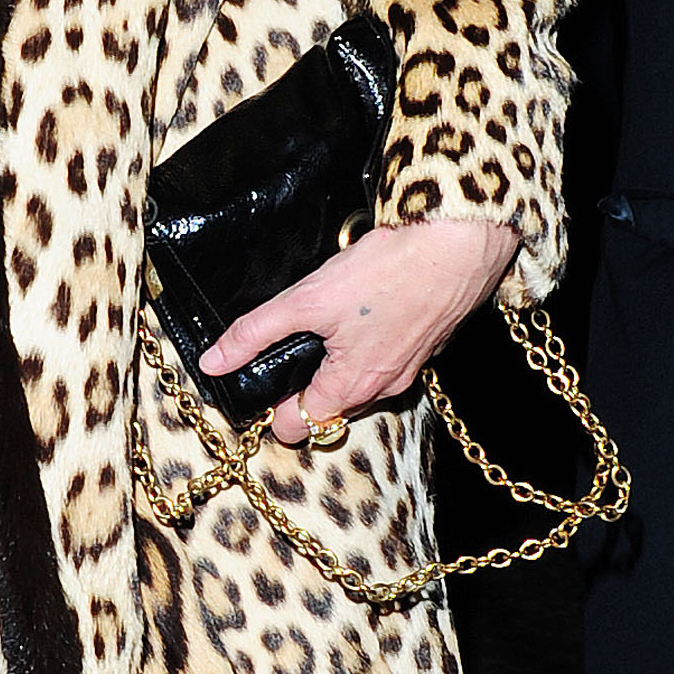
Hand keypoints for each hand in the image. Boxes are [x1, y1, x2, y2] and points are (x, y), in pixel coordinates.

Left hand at [200, 217, 521, 447]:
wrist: (459, 244)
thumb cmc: (390, 271)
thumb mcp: (307, 299)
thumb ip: (255, 333)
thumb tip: (214, 362)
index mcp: (351, 386)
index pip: (299, 428)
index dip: (272, 411)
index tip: (259, 383)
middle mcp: (384, 387)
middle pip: (330, 409)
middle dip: (304, 389)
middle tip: (288, 348)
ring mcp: (411, 366)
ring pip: (360, 384)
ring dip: (338, 366)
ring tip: (323, 325)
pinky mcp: (428, 341)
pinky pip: (388, 359)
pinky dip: (369, 345)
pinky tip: (363, 311)